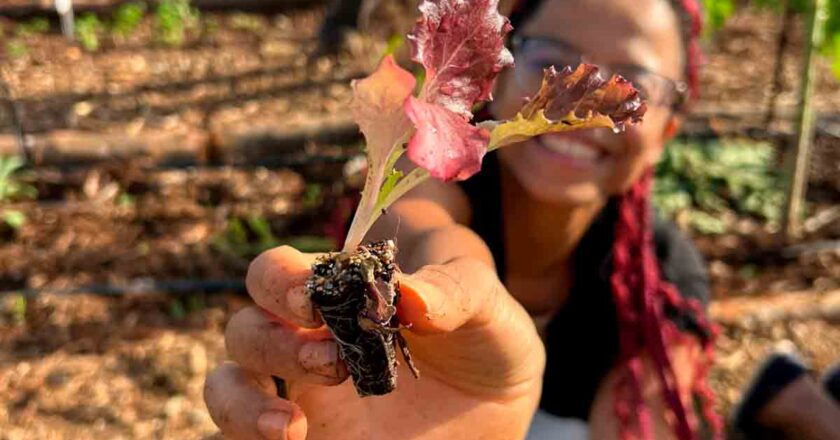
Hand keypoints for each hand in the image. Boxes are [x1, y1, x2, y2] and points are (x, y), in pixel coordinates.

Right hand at [204, 246, 544, 439]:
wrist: (498, 414)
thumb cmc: (488, 341)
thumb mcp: (490, 311)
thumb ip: (456, 292)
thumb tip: (409, 295)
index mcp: (341, 295)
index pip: (278, 273)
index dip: (280, 279)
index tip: (313, 298)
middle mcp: (310, 340)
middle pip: (245, 327)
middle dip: (271, 339)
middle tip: (331, 361)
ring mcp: (302, 395)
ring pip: (227, 384)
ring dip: (243, 398)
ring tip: (292, 425)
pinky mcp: (307, 437)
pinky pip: (244, 435)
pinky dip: (248, 433)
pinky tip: (290, 438)